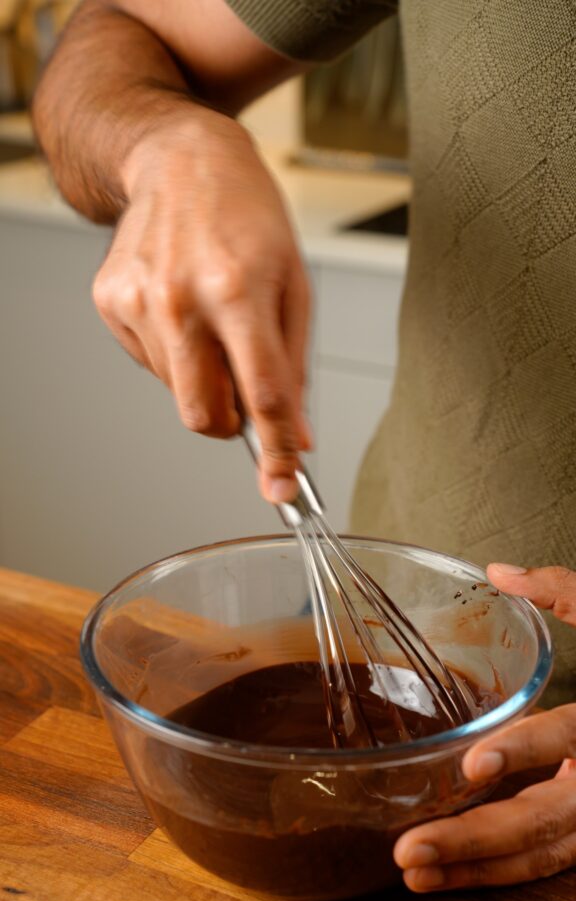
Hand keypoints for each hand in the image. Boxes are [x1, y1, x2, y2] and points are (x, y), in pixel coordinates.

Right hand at [93, 109, 310, 502]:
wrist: (180, 159)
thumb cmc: (246, 214)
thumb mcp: (294, 284)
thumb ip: (295, 367)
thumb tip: (299, 435)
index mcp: (237, 290)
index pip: (262, 396)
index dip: (277, 451)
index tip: (282, 488)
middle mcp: (180, 299)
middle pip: (205, 415)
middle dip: (232, 424)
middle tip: (245, 392)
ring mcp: (138, 301)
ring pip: (178, 394)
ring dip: (204, 378)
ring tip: (212, 319)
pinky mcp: (111, 302)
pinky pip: (150, 365)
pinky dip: (174, 354)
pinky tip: (181, 308)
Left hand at [394, 564, 575, 890]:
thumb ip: (567, 593)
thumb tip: (500, 570)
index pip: (571, 736)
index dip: (527, 749)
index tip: (474, 764)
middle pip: (545, 818)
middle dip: (475, 837)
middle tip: (410, 848)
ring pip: (541, 853)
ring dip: (475, 868)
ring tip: (412, 871)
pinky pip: (542, 861)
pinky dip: (493, 872)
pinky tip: (441, 875)